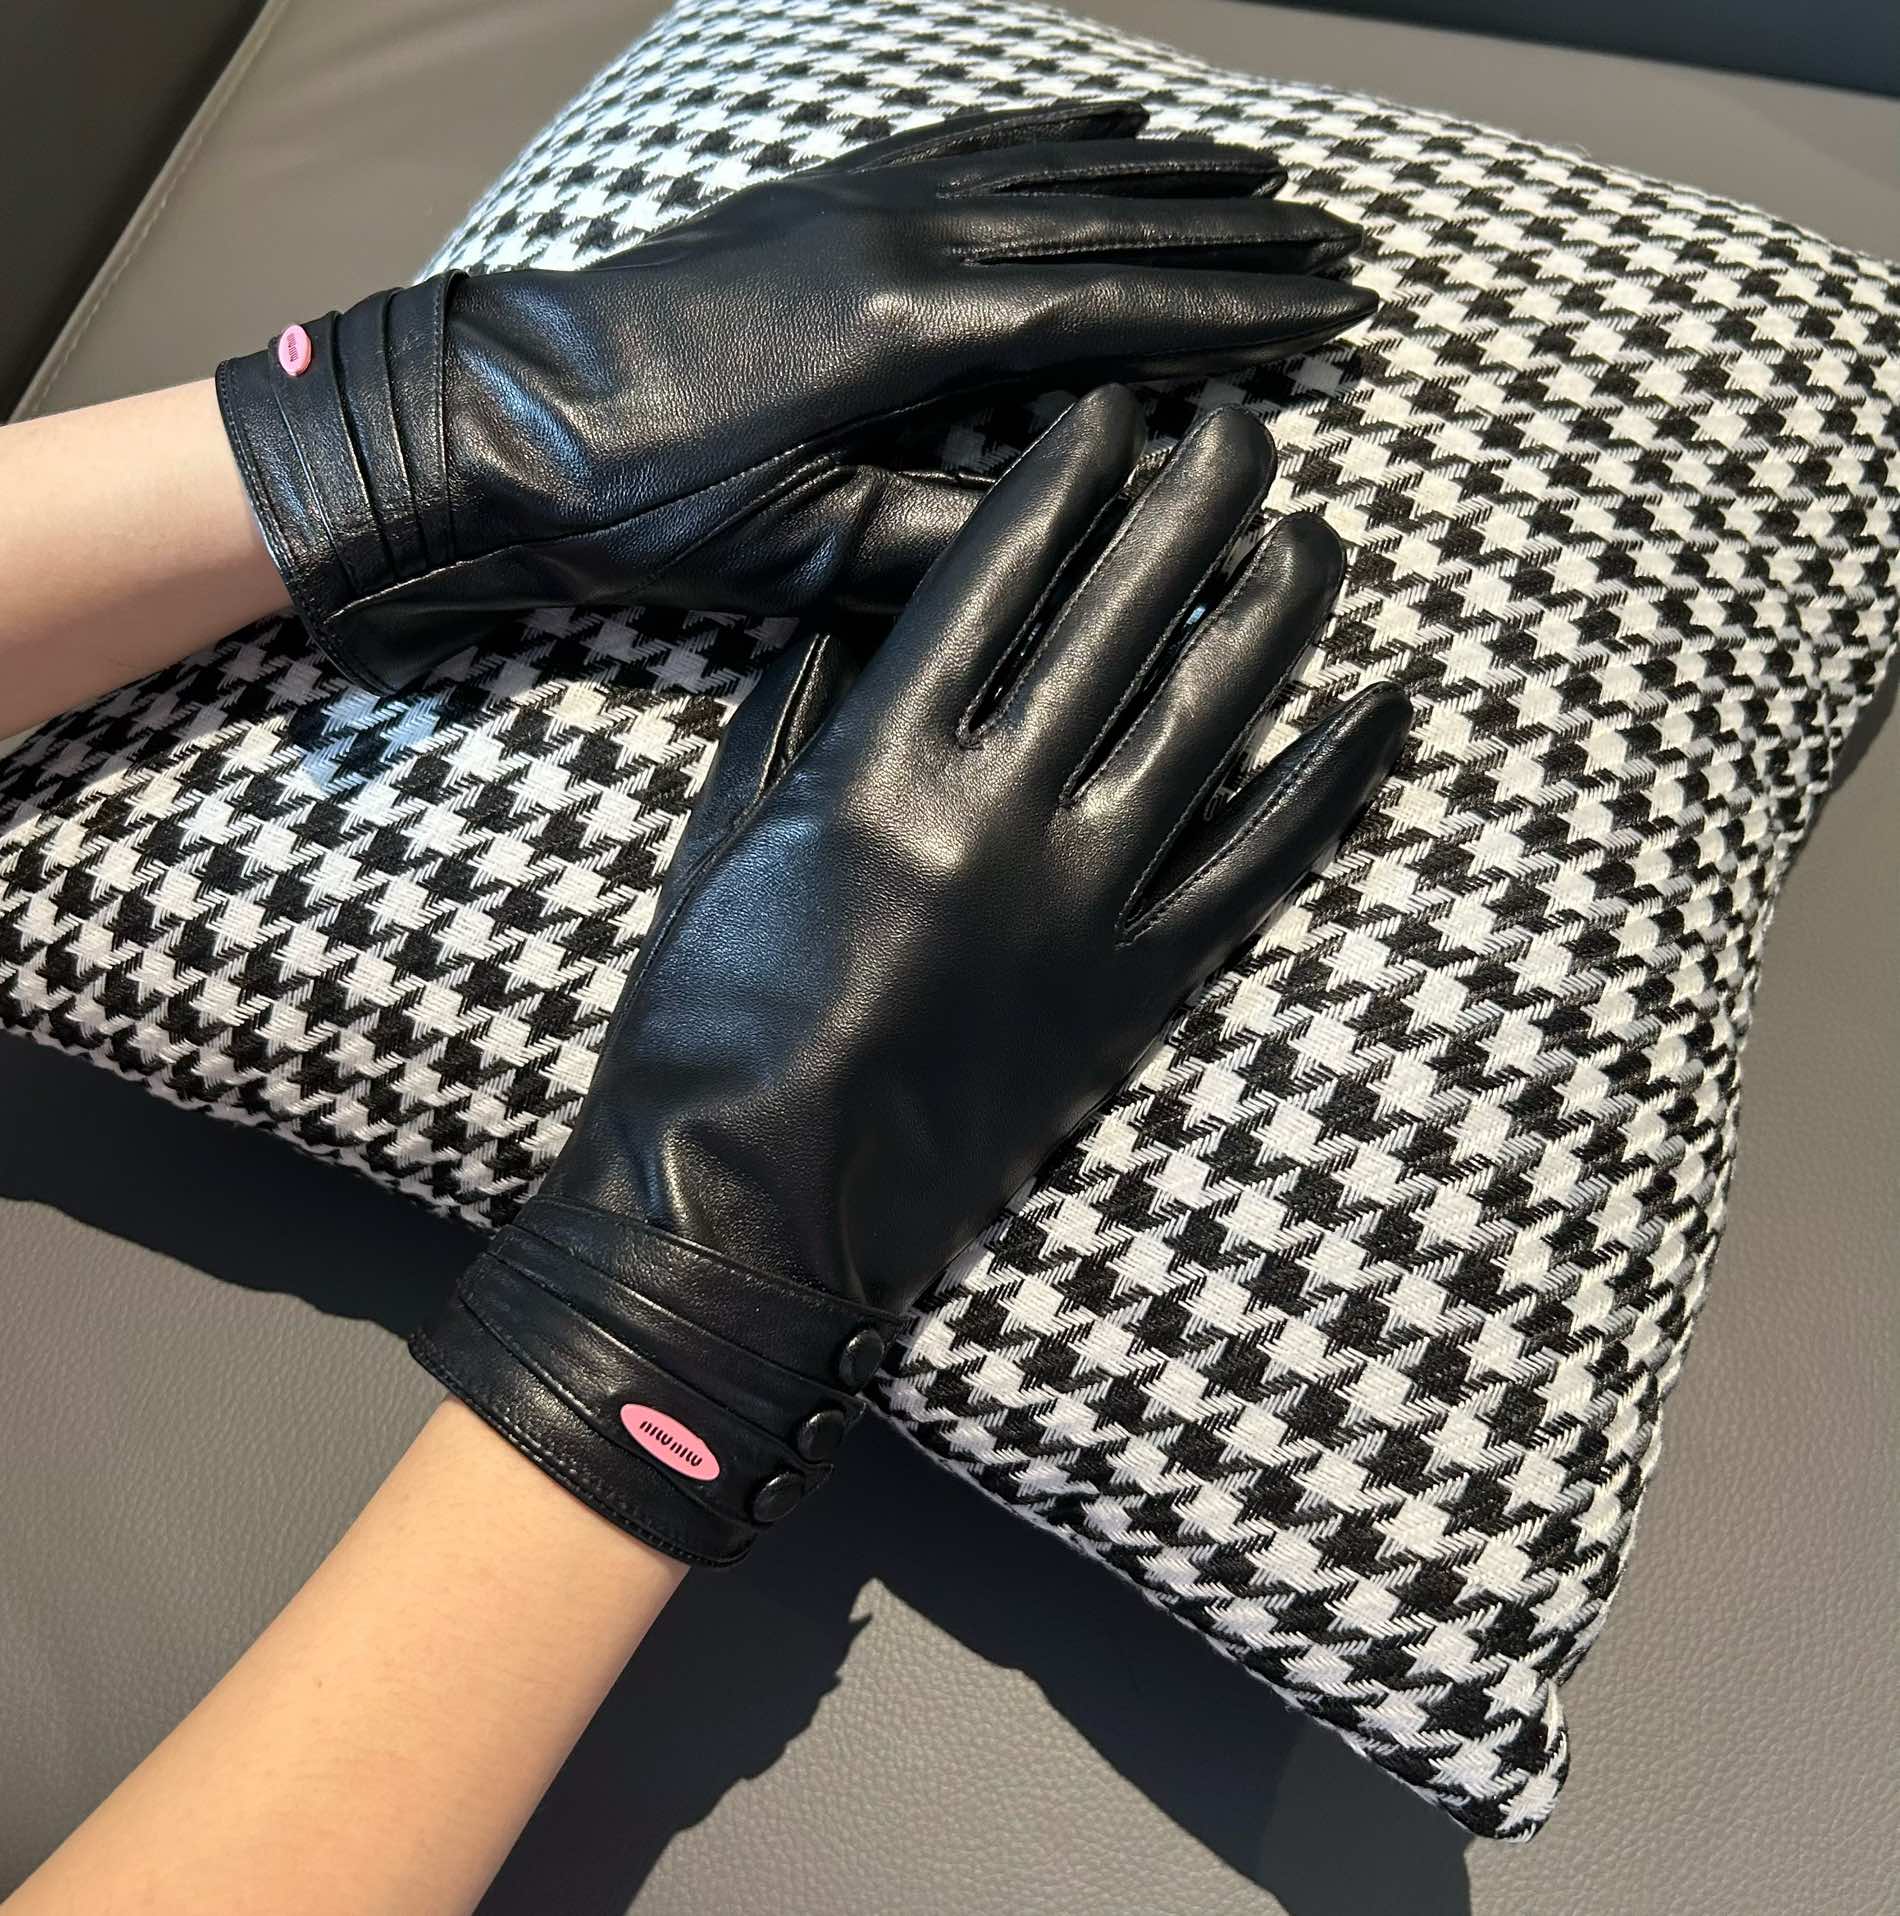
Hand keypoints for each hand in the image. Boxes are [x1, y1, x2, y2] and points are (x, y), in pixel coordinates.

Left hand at [216, 100, 1373, 696]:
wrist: (501, 416)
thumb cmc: (647, 505)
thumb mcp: (799, 556)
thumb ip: (947, 538)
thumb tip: (1083, 528)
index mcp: (904, 331)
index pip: (1111, 312)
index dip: (1232, 315)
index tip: (1329, 316)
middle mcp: (898, 236)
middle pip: (1105, 225)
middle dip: (1233, 240)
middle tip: (1338, 248)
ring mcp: (859, 198)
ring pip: (1049, 170)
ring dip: (1167, 174)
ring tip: (1265, 175)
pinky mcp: (823, 191)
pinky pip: (968, 143)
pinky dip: (1055, 130)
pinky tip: (1117, 122)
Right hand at [410, 385, 1409, 1563]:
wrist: (751, 1215)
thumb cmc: (705, 1028)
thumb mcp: (720, 844)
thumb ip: (788, 715)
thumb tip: (855, 614)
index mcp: (878, 766)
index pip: (996, 576)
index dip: (1070, 476)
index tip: (1118, 410)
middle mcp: (996, 813)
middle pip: (1125, 616)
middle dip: (1197, 498)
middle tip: (1244, 423)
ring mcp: (1080, 905)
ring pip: (1214, 721)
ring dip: (1278, 612)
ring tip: (1316, 536)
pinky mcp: (1133, 993)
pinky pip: (1259, 869)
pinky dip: (1334, 783)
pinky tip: (1389, 705)